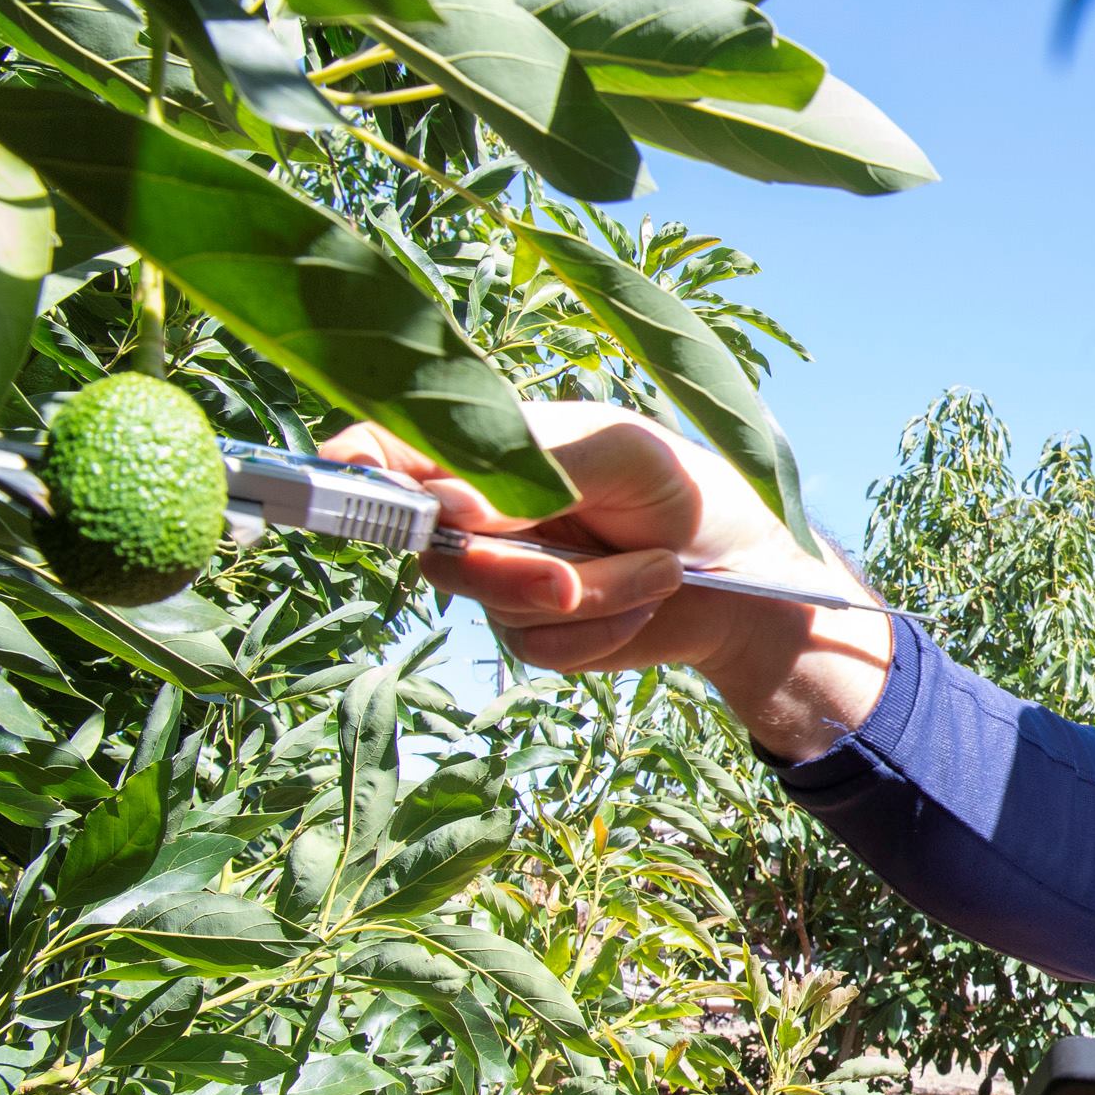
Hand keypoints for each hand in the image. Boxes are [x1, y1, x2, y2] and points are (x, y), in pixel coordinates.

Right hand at [320, 404, 891, 755]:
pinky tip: (647, 604)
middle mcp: (484, 513)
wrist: (754, 581)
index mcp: (493, 449)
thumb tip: (447, 503)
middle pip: (430, 547)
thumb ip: (534, 472)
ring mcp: (505, 576)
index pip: (392, 451)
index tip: (339, 473)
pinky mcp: (538, 631)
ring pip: (496, 603)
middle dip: (511, 567)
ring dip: (591, 595)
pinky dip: (604, 628)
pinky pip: (540, 645)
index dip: (352, 466)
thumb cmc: (690, 492)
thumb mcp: (621, 457)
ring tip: (657, 568)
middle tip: (576, 571)